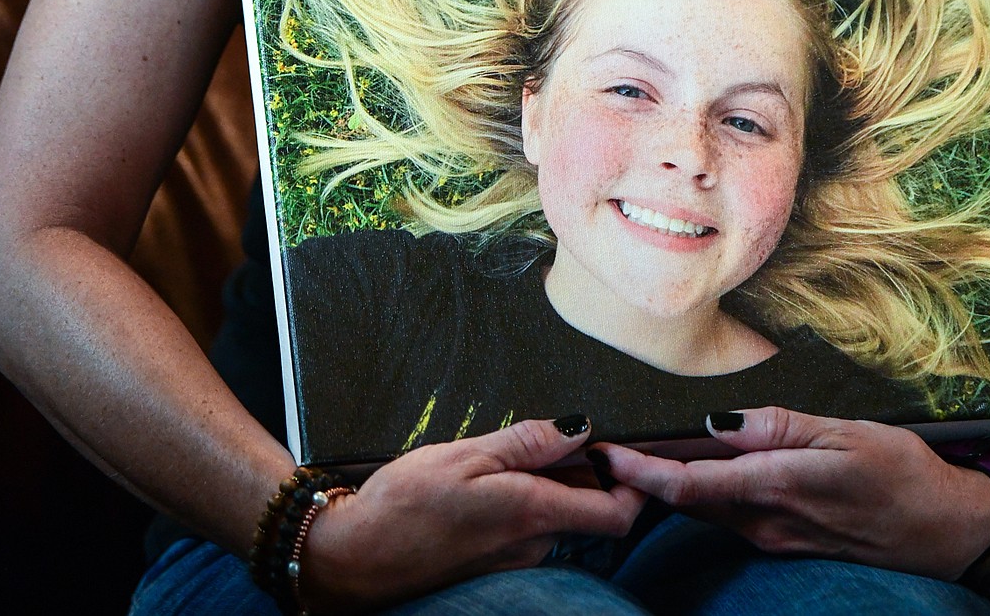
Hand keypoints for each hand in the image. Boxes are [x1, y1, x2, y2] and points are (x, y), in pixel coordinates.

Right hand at [301, 416, 645, 612]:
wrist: (356, 557)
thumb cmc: (404, 504)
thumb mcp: (467, 454)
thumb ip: (528, 442)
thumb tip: (581, 428)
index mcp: (533, 513)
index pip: (618, 512)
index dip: (633, 478)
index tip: (621, 442)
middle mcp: (534, 544)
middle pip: (589, 505)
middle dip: (585, 467)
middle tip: (554, 429)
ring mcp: (515, 556)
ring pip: (558, 511)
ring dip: (551, 478)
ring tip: (512, 447)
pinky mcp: (495, 561)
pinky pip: (531, 524)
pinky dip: (527, 494)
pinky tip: (492, 473)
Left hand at [598, 406, 989, 580]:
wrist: (949, 530)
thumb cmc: (904, 472)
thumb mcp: (846, 434)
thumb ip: (779, 427)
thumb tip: (718, 422)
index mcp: (780, 488)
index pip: (692, 486)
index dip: (642, 473)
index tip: (605, 454)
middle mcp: (769, 522)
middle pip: (689, 500)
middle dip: (642, 476)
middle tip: (600, 445)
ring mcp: (777, 538)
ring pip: (708, 508)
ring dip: (668, 484)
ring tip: (630, 450)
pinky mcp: (787, 542)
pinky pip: (732, 516)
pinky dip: (702, 493)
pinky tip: (689, 470)